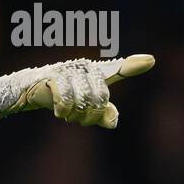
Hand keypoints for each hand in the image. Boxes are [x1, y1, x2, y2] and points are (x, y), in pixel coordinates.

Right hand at [22, 53, 154, 128]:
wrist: (33, 91)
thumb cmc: (63, 97)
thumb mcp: (85, 108)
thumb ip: (102, 114)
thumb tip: (113, 122)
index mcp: (97, 73)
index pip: (117, 70)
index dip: (133, 66)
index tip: (150, 61)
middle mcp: (86, 67)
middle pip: (100, 99)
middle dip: (90, 116)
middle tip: (79, 119)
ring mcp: (70, 70)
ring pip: (83, 102)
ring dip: (74, 116)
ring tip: (67, 115)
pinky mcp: (54, 77)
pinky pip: (66, 100)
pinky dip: (63, 111)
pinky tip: (58, 112)